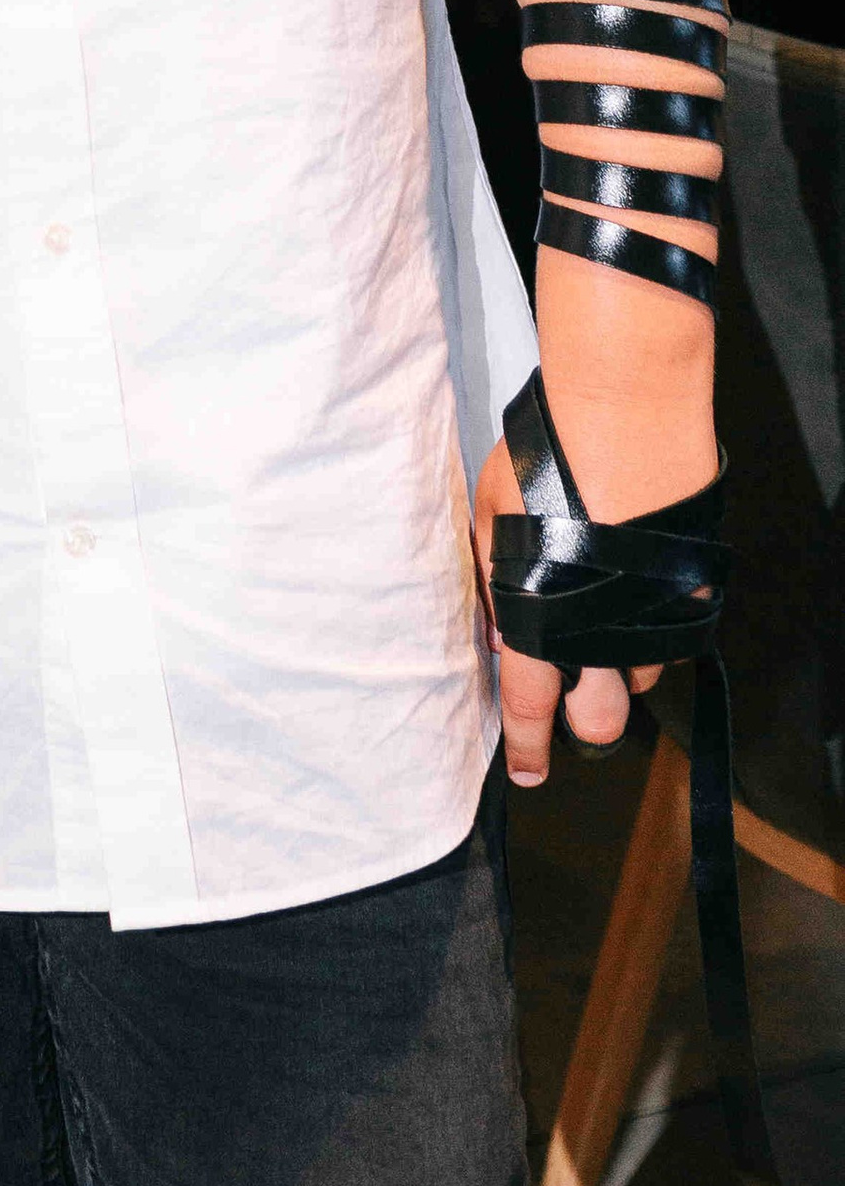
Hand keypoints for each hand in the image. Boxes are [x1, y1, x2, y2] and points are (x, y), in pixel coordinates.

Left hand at [471, 433, 652, 786]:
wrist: (624, 413)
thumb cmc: (544, 457)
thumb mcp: (492, 513)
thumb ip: (495, 581)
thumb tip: (505, 636)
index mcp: (540, 614)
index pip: (530, 703)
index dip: (526, 745)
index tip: (525, 773)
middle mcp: (602, 630)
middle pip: (601, 719)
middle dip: (585, 722)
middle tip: (573, 699)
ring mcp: (654, 615)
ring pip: (642, 674)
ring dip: (620, 662)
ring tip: (600, 613)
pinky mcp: (693, 591)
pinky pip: (674, 631)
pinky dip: (653, 622)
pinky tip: (634, 583)